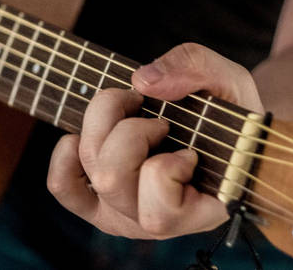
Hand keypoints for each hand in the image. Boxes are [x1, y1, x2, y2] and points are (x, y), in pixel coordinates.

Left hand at [47, 42, 263, 238]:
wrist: (219, 128)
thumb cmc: (229, 112)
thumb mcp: (228, 80)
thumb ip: (196, 69)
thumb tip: (142, 81)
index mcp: (198, 212)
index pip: (160, 212)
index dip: (167, 168)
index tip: (189, 148)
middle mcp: (155, 222)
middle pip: (111, 180)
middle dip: (131, 131)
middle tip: (159, 119)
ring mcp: (122, 213)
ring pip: (90, 172)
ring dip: (103, 127)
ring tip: (132, 113)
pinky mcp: (96, 201)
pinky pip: (63, 186)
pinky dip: (65, 155)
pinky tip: (85, 134)